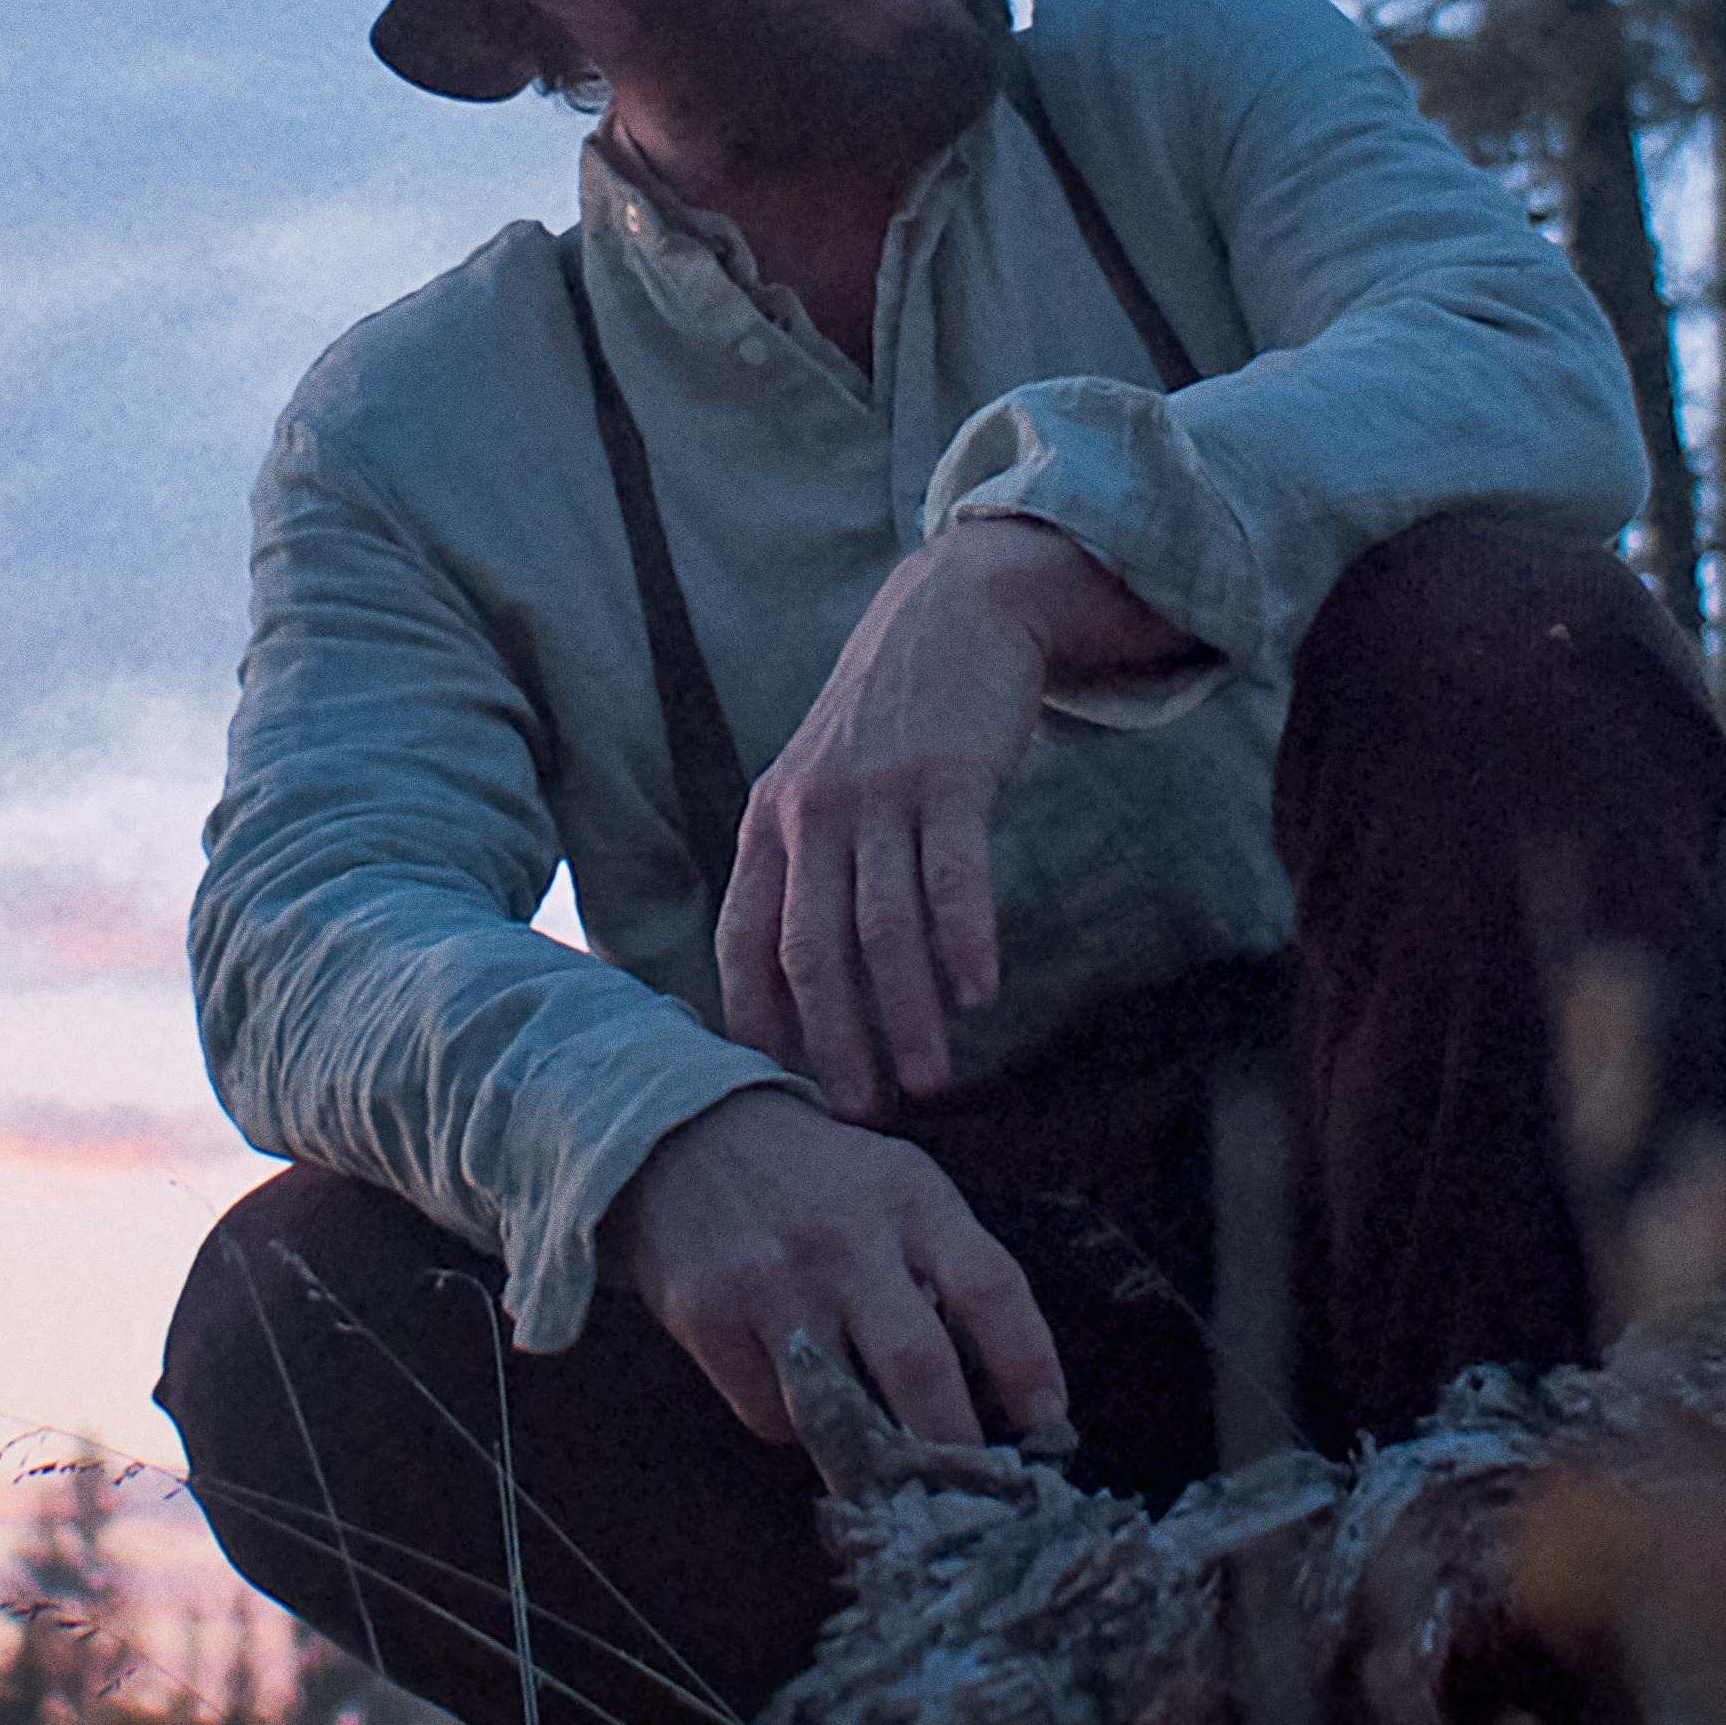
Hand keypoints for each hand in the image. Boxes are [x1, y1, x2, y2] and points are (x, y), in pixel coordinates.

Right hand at [605, 1089, 1069, 1460]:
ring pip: (841, 1410)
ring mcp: (770, 1277)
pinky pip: (770, 1413)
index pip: (990, 1287)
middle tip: (971, 1492)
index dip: (1030, 1367)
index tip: (1048, 1428)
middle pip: (918, 1367)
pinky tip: (801, 1401)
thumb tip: (1002, 1394)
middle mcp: (842, 1237)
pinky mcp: (706, 1314)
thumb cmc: (817, 1179)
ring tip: (895, 1481)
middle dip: (954, 1447)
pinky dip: (796, 1430)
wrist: (684, 1135)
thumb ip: (948, 1268)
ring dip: (875, 1461)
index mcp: (908, 1197)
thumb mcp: (897, 1186)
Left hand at [714, 516, 1188, 1118]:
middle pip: (811, 951)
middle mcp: (810, 811)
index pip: (743, 942)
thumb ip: (801, 866)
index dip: (759, 1022)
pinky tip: (981, 995)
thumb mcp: (816, 784)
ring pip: (884, 928)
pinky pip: (954, 876)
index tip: (784, 1091)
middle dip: (835, 1043)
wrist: (954, 611)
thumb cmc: (887, 722)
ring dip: (908, 1015)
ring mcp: (878, 793)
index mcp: (768, 823)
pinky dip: (966, 942)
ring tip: (932, 1081)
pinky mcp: (947, 776)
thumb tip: (796, 986)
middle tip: (861, 1113)